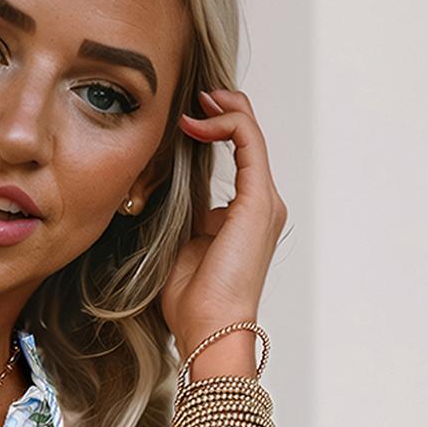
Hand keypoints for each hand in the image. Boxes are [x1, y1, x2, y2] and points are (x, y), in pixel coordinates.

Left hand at [161, 86, 287, 363]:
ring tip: (195, 102)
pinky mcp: (258, 201)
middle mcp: (261, 204)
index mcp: (244, 214)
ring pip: (251, 133)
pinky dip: (226, 123)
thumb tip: (164, 184)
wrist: (208, 329)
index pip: (239, 153)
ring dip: (224, 110)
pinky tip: (195, 123)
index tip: (183, 119)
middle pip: (249, 137)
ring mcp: (263, 202)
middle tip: (192, 97)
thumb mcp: (180, 242)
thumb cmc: (191, 300)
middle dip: (222, 109)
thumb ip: (183, 211)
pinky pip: (248, 142)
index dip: (215, 127)